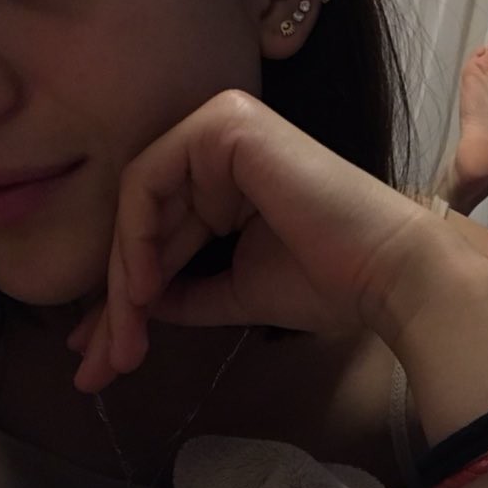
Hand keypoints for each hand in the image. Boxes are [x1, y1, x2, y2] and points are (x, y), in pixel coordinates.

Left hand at [69, 90, 456, 392]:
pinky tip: (143, 291)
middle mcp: (220, 140)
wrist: (389, 273)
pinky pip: (150, 181)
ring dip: (123, 280)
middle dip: (116, 299)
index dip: (127, 295)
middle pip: (143, 220)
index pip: (160, 230)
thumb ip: (184, 292)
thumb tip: (134, 309)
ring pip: (138, 205)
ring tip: (122, 342)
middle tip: (99, 363)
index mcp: (229, 173)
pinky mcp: (226, 125)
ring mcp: (222, 125)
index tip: (107, 354)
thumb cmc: (326, 281)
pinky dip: (138, 238)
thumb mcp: (235, 290)